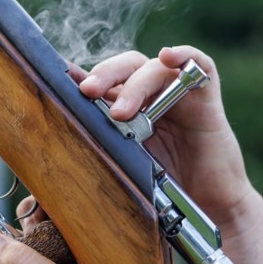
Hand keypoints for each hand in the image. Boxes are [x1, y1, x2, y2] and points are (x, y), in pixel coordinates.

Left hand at [72, 45, 251, 225]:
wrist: (206, 209)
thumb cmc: (164, 190)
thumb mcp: (123, 163)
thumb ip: (99, 143)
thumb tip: (56, 138)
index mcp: (127, 107)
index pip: (103, 80)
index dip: (82, 75)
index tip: (57, 78)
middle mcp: (151, 95)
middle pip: (125, 67)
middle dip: (105, 75)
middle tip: (88, 92)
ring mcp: (178, 93)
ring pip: (153, 68)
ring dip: (135, 85)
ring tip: (122, 113)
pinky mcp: (206, 98)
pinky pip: (200, 64)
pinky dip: (184, 54)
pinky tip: (168, 55)